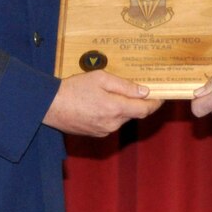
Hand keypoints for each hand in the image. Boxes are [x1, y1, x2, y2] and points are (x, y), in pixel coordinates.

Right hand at [43, 70, 161, 136]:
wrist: (49, 105)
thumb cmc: (74, 88)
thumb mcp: (101, 78)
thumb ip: (124, 86)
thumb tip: (144, 91)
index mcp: (116, 108)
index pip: (145, 110)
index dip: (156, 103)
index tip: (161, 95)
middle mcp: (113, 123)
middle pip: (134, 113)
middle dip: (136, 102)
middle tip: (135, 87)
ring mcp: (104, 130)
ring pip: (122, 118)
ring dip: (123, 107)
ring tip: (111, 93)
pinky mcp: (96, 133)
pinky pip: (111, 123)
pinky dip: (112, 113)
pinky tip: (100, 103)